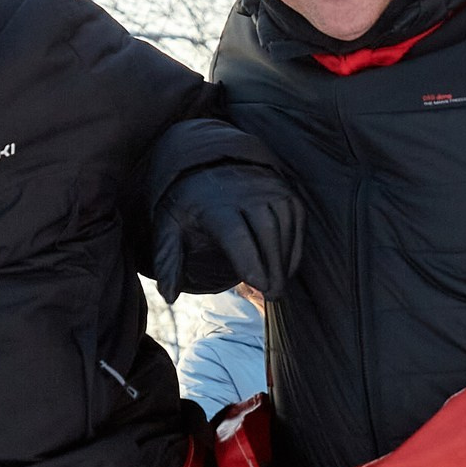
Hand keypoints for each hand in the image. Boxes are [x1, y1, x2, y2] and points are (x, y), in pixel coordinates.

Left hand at [152, 163, 303, 302]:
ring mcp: (270, 189)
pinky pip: (297, 222)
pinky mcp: (287, 193)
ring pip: (285, 227)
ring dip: (285, 260)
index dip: (249, 260)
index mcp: (215, 204)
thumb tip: (168, 297)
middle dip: (273, 267)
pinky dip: (295, 248)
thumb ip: (168, 262)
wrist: (210, 169)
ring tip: (278, 288)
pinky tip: (286, 269)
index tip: (260, 286)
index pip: (235, 234)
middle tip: (273, 296)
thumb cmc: (190, 206)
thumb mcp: (169, 229)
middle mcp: (246, 192)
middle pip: (267, 231)